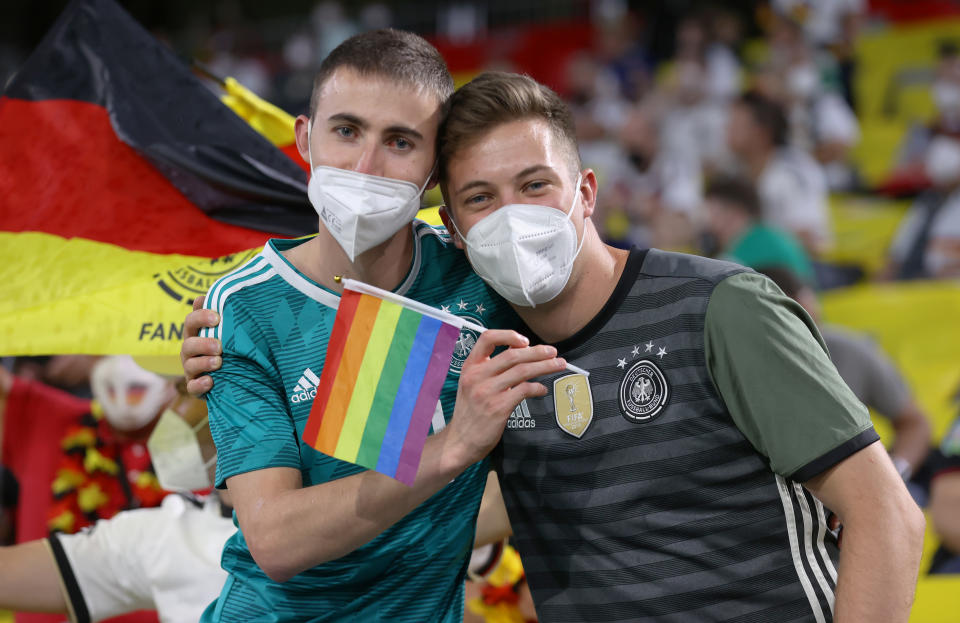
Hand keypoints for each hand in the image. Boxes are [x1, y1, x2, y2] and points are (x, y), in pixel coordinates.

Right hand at [180, 296, 222, 396]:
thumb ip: (224, 315)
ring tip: (219, 362)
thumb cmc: (228, 347)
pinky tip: (211, 381)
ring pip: (190, 365)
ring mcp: (191, 370)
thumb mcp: (227, 330)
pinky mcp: (195, 387)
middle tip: (219, 346)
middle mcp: (191, 351)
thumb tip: (220, 293)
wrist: (234, 377)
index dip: (200, 317)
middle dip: (203, 343)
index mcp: (196, 334)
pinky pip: (192, 387)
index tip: (217, 317)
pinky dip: (200, 384)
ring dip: (203, 362)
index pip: (191, 321)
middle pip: (188, 344)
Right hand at [445, 330, 564, 469]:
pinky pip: (524, 390)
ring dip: (544, 366)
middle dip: (537, 351)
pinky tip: (542, 389)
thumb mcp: (472, 384)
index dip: (508, 335)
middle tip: (553, 352)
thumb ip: (490, 370)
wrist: (459, 441)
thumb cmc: (470, 412)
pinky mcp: (498, 407)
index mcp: (470, 366)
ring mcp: (487, 391)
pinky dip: (537, 388)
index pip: (487, 338)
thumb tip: (520, 356)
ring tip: (558, 365)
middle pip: (512, 354)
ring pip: (522, 370)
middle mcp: (477, 376)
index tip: (525, 341)